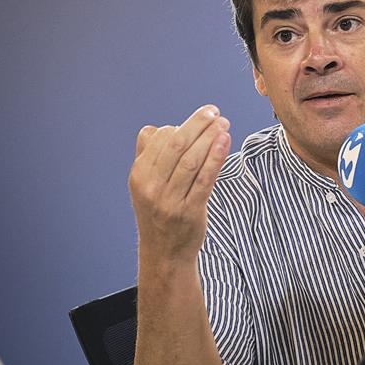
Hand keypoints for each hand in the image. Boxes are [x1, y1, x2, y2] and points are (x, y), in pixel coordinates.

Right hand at [129, 105, 230, 265]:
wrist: (164, 253)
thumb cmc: (159, 212)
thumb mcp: (145, 185)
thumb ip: (150, 157)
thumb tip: (160, 128)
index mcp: (139, 174)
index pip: (160, 139)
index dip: (183, 124)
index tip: (203, 117)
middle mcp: (151, 186)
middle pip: (176, 145)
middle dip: (197, 124)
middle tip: (214, 112)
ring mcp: (169, 200)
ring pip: (191, 160)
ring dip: (209, 138)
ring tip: (224, 124)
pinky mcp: (189, 211)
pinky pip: (204, 179)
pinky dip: (215, 157)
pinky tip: (225, 141)